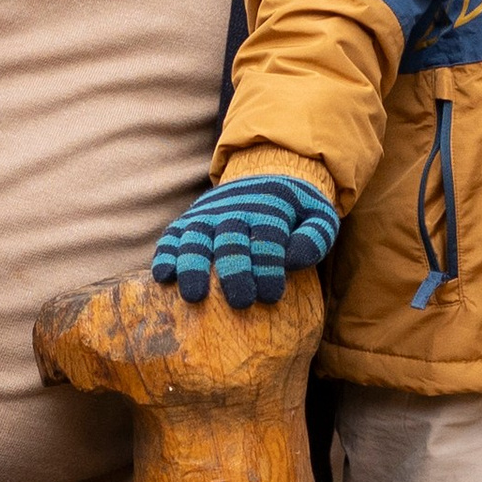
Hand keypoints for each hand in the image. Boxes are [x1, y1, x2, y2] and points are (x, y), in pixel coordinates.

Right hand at [152, 175, 339, 308]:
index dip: (269, 267)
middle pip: (231, 240)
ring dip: (193, 266)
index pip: (268, 237)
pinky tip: (164, 277)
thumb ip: (316, 236)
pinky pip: (172, 235)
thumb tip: (292, 259)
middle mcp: (235, 208)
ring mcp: (208, 214)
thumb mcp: (318, 217)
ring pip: (196, 237)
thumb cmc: (295, 213)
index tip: (271, 296)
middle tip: (241, 303)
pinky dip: (165, 253)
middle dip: (234, 272)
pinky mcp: (189, 220)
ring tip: (194, 296)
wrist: (264, 179)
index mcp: (271, 206)